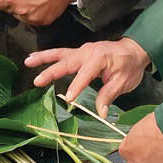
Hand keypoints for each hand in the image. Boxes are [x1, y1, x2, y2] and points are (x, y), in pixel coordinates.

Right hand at [25, 37, 150, 113]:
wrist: (134, 50)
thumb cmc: (130, 65)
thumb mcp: (124, 82)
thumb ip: (109, 95)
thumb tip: (101, 112)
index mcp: (99, 58)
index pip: (85, 74)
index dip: (76, 86)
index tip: (69, 98)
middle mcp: (87, 52)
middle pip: (66, 62)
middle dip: (51, 72)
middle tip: (37, 81)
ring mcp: (81, 51)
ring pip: (59, 54)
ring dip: (43, 58)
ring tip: (28, 62)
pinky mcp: (78, 52)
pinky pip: (60, 53)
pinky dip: (47, 55)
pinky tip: (35, 58)